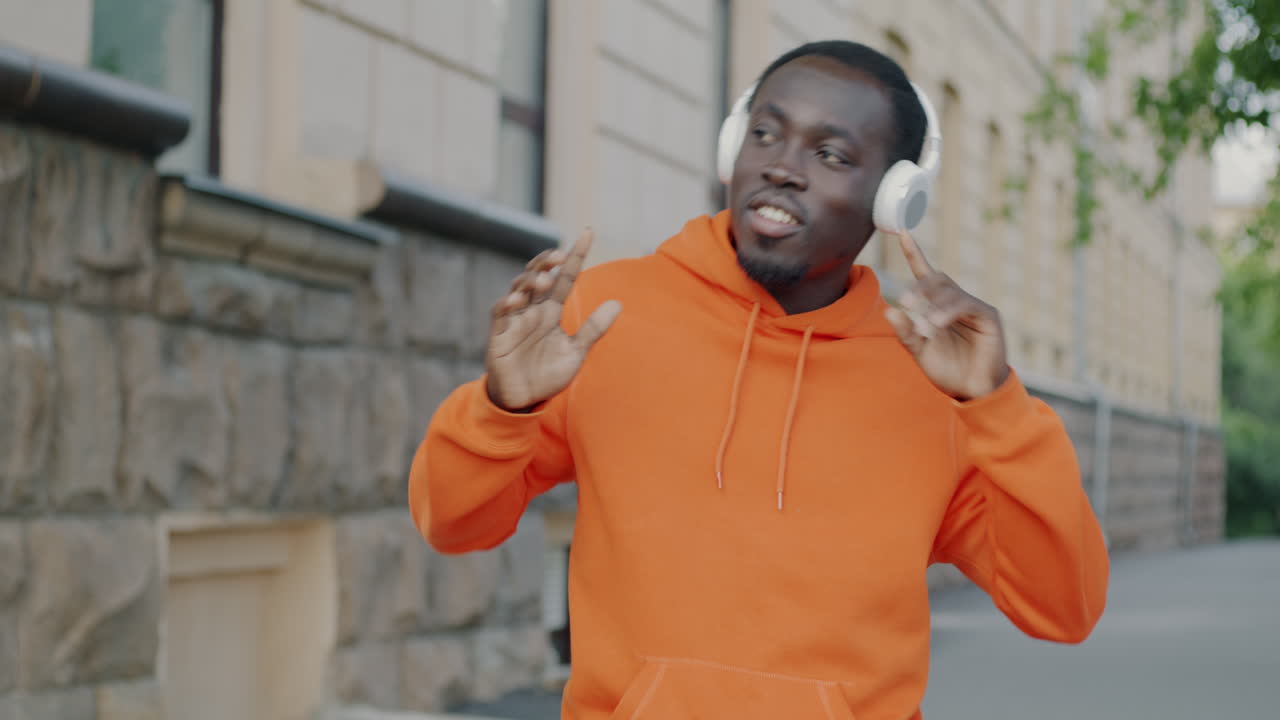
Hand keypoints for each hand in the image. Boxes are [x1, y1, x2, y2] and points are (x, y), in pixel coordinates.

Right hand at [485, 229, 621, 411]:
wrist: (524, 400)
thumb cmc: (548, 374)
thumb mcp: (577, 351)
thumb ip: (594, 328)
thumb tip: (618, 302)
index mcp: (551, 311)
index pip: (565, 278)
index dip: (575, 256)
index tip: (588, 232)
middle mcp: (533, 310)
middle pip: (538, 276)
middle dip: (546, 262)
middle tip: (560, 255)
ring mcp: (515, 320)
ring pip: (518, 289)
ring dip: (529, 281)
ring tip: (543, 280)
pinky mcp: (499, 334)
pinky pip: (499, 314)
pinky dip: (506, 304)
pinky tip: (516, 300)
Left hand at [884, 232, 1009, 400]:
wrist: (972, 392)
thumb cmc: (948, 370)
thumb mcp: (919, 351)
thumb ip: (905, 332)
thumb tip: (889, 310)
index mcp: (938, 307)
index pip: (926, 275)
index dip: (915, 254)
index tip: (903, 233)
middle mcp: (956, 302)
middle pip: (936, 281)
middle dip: (920, 288)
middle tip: (906, 302)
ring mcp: (974, 307)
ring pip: (950, 292)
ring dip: (934, 305)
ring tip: (924, 325)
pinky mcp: (988, 316)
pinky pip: (967, 305)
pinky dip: (950, 312)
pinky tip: (938, 323)